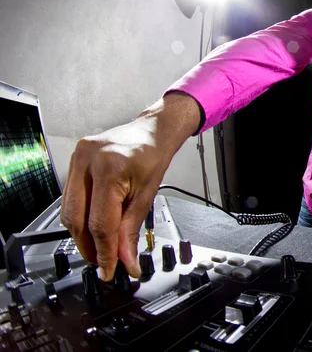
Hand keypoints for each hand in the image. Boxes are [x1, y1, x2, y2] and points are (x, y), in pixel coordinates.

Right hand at [60, 93, 199, 280]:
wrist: (151, 131)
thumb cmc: (153, 156)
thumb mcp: (147, 195)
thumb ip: (131, 231)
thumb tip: (125, 261)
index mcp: (110, 169)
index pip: (100, 223)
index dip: (104, 252)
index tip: (109, 270)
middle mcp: (88, 161)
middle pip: (77, 220)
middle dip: (89, 247)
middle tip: (102, 262)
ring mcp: (77, 158)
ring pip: (68, 211)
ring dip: (81, 234)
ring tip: (99, 247)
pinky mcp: (73, 159)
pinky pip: (69, 197)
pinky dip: (80, 216)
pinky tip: (92, 225)